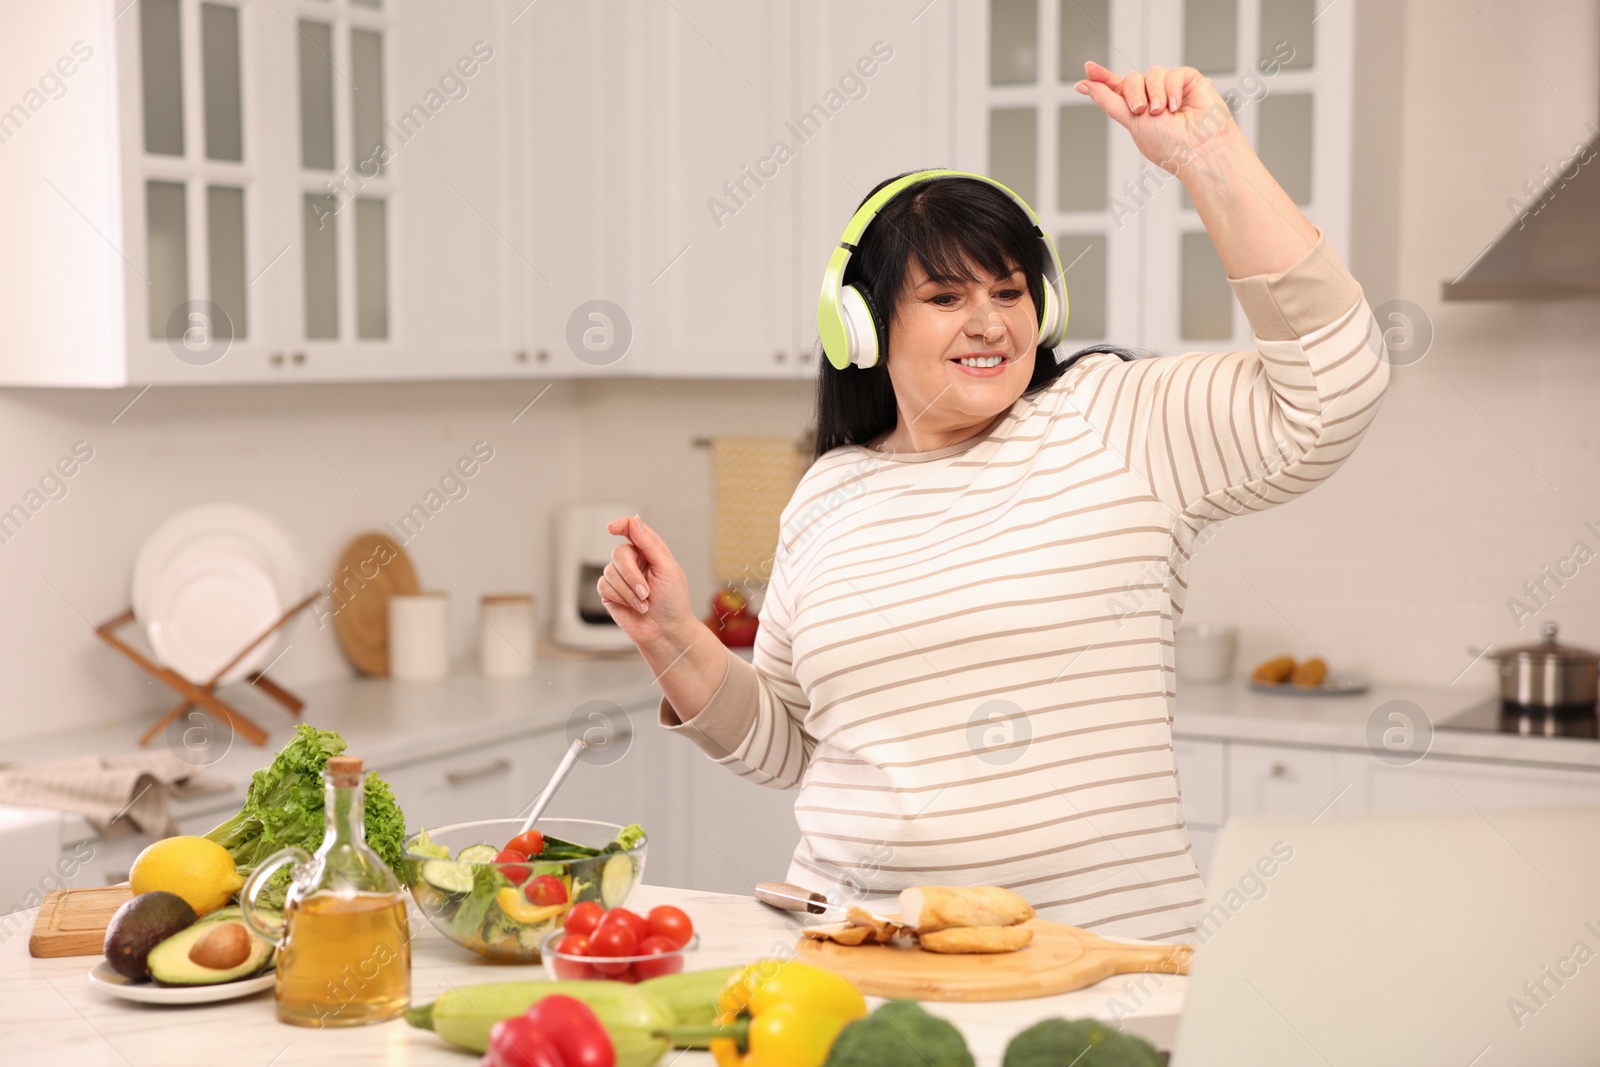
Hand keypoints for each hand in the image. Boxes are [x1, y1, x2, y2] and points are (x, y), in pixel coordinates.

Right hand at [599, 514, 695, 650]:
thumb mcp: (667, 568)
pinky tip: (634, 607)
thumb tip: (634, 520)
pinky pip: (604, 586)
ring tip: (644, 603)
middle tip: (646, 592)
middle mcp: (633, 562)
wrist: (666, 631)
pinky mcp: (609, 593)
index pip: (632, 530)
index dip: (621, 525)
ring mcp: (620, 577)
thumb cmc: (673, 601)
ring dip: (629, 591)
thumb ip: (649, 543)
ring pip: (610, 571)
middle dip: (632, 574)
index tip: (612, 528)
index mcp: (649, 551)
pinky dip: (620, 598)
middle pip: (619, 553)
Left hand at [1074, 62, 1241, 175]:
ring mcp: (1172, 89)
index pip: (1118, 89)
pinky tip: (1179, 107)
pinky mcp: (1190, 81)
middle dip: (1133, 93)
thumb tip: (1085, 84)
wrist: (1199, 150)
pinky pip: (1174, 73)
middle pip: (1132, 79)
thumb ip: (1109, 101)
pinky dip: (1173, 90)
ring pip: (1152, 73)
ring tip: (1164, 112)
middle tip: (1141, 111)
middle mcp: (1154, 98)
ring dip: (1155, 94)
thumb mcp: (1131, 122)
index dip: (1102, 79)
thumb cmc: (1169, 146)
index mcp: (1138, 111)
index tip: (1087, 69)